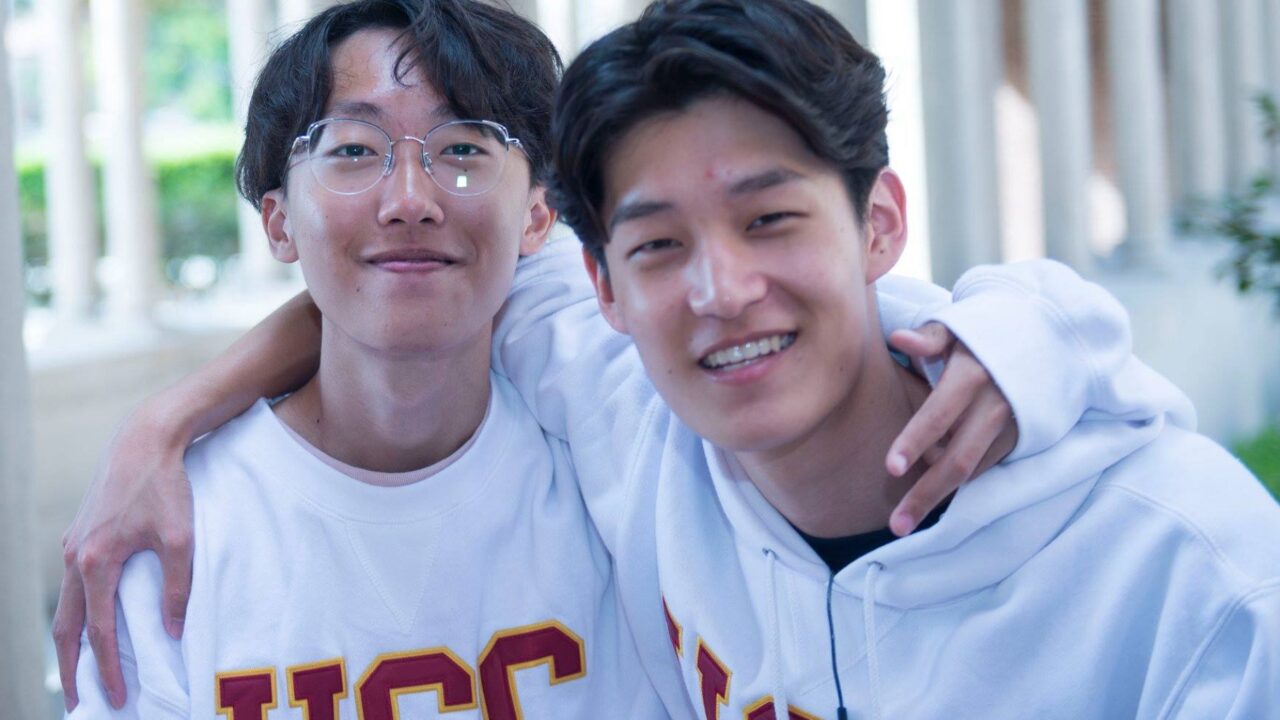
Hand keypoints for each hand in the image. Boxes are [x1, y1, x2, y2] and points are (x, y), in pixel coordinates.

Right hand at [52, 400, 194, 710]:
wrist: (145, 440)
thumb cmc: (167, 487)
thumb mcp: (181, 538)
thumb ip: (177, 588)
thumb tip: (171, 633)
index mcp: (97, 562)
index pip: (99, 631)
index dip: (106, 667)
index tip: (115, 697)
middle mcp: (76, 558)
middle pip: (66, 626)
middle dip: (73, 667)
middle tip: (79, 703)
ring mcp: (73, 545)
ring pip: (64, 605)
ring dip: (71, 641)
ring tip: (79, 671)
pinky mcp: (80, 535)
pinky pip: (72, 585)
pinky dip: (76, 612)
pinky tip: (89, 622)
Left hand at [885, 323, 1017, 535]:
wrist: (1049, 339)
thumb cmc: (986, 331)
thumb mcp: (960, 325)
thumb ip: (929, 337)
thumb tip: (898, 338)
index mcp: (973, 374)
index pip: (939, 414)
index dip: (915, 441)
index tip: (891, 468)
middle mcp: (994, 405)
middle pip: (957, 460)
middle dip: (925, 495)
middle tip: (896, 525)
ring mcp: (1009, 427)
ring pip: (971, 472)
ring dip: (940, 498)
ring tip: (905, 521)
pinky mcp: (1018, 440)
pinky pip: (983, 468)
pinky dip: (957, 483)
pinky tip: (930, 497)